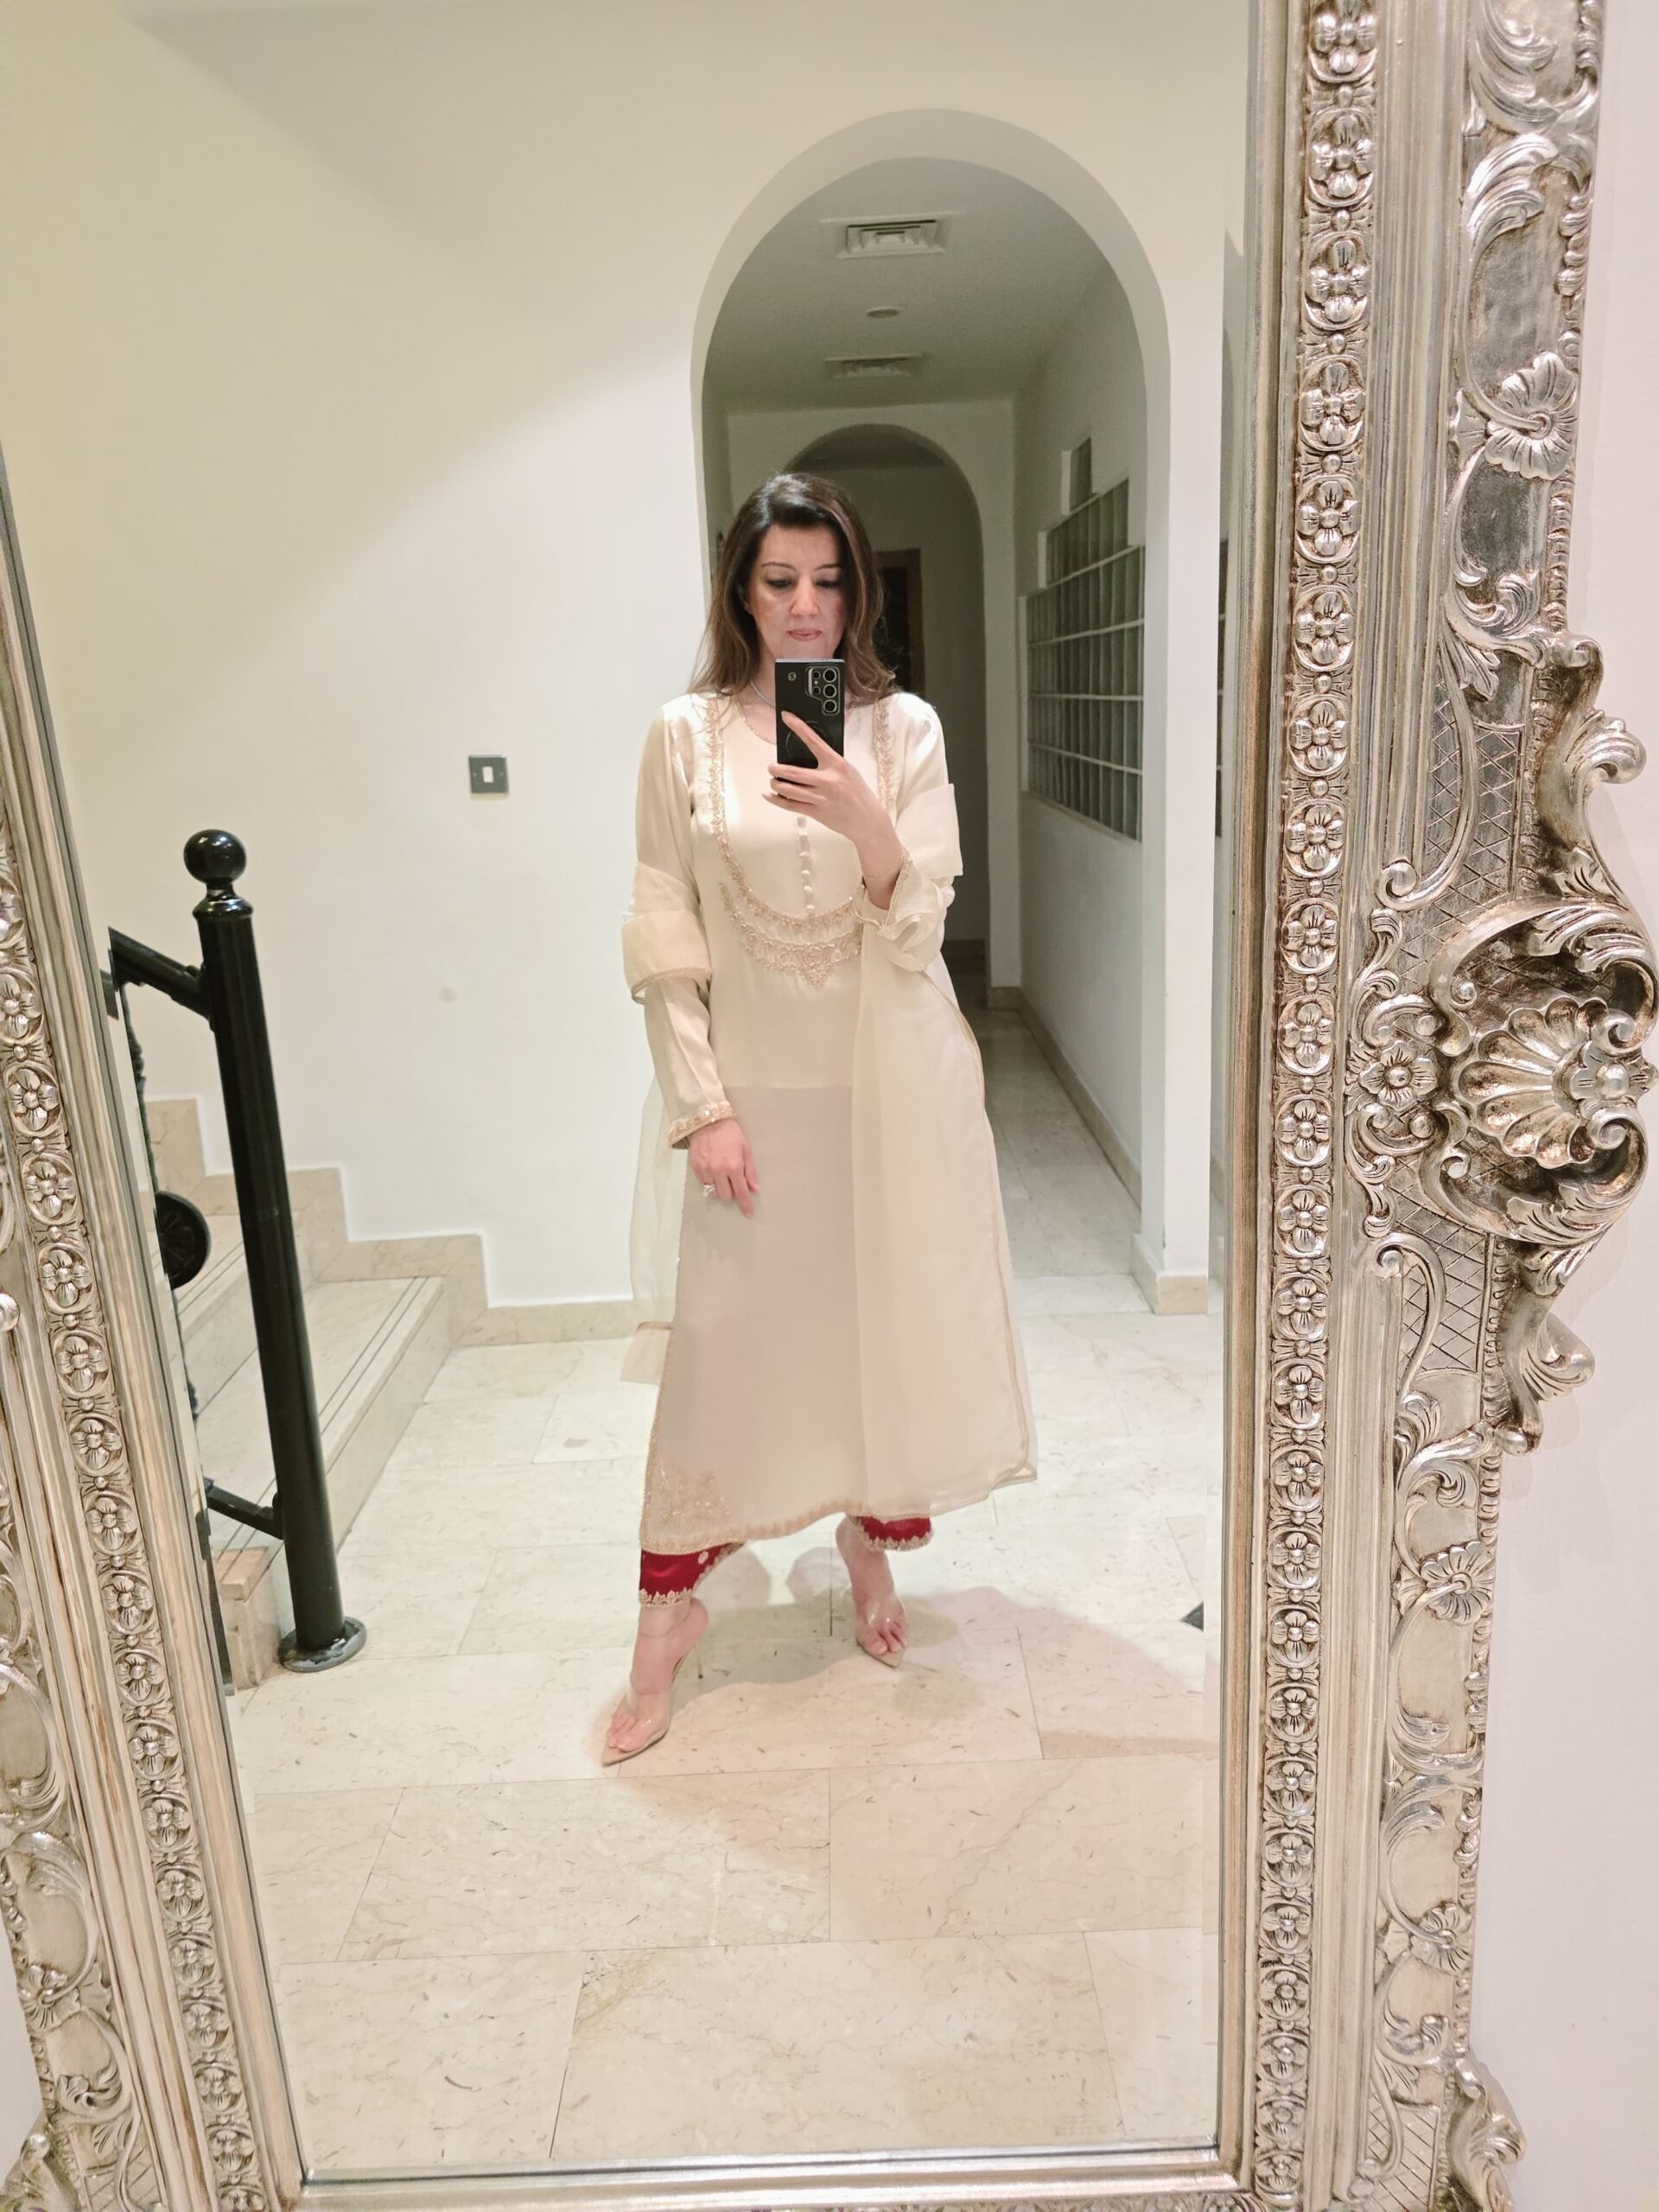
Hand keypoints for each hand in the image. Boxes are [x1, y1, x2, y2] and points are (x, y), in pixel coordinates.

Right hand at [687, 1116, 756, 1217]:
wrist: (709, 1119)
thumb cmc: (730, 1132)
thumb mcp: (745, 1149)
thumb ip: (750, 1171)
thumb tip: (754, 1188)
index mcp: (733, 1166)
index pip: (741, 1192)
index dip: (745, 1205)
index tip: (748, 1213)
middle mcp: (718, 1170)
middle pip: (725, 1196)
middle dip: (731, 1192)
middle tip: (733, 1181)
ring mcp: (705, 1169)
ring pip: (712, 1190)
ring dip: (719, 1185)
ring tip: (721, 1170)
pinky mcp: (695, 1167)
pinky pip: (703, 1182)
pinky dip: (709, 1179)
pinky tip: (712, 1167)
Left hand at [764, 714, 903, 888]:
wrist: (868, 820)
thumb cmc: (857, 792)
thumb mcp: (848, 771)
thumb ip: (829, 763)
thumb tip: (806, 755)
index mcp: (837, 764)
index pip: (814, 741)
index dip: (798, 727)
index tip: (786, 717)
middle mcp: (828, 780)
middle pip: (793, 773)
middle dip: (776, 769)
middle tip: (771, 767)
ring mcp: (821, 798)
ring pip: (788, 790)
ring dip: (776, 784)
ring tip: (773, 781)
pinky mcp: (817, 813)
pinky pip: (790, 806)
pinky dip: (776, 800)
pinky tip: (769, 795)